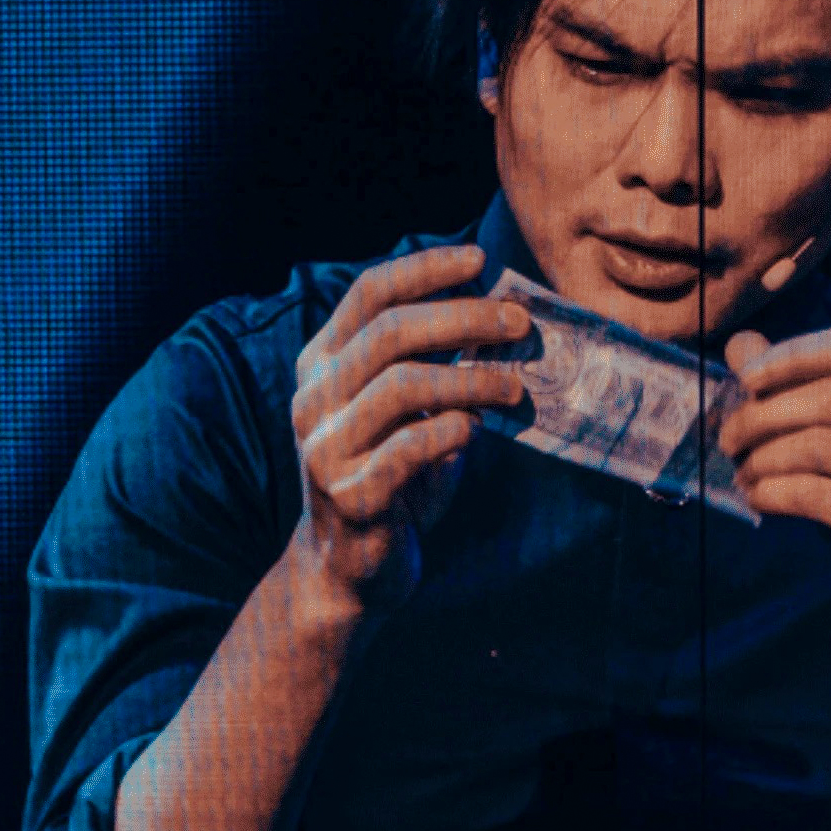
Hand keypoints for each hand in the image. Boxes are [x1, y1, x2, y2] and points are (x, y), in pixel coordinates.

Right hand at [287, 243, 530, 626]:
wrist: (350, 569)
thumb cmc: (391, 477)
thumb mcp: (407, 413)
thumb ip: (433, 367)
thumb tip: (498, 319)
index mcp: (321, 364)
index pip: (369, 294)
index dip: (425, 269)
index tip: (480, 261)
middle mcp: (313, 398)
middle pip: (390, 333)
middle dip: (463, 319)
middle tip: (518, 323)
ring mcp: (325, 447)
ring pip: (402, 386)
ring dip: (470, 379)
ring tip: (515, 387)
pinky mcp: (350, 495)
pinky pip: (408, 449)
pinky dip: (451, 432)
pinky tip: (478, 431)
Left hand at [718, 325, 830, 672]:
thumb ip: (802, 389)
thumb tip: (741, 345)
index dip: (795, 355)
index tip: (746, 377)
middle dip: (765, 413)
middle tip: (730, 437)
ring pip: (818, 445)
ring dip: (763, 456)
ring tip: (742, 471)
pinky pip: (815, 494)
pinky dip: (773, 492)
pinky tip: (758, 498)